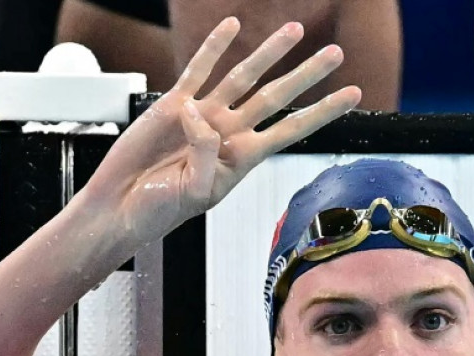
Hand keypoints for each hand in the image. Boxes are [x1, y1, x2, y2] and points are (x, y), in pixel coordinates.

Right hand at [83, 17, 361, 247]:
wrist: (119, 207)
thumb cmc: (158, 210)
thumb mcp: (196, 192)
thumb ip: (208, 154)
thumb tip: (200, 112)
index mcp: (242, 159)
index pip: (292, 129)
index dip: (323, 112)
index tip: (353, 95)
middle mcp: (229, 133)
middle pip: (277, 96)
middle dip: (307, 74)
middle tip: (335, 53)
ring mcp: (203, 115)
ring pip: (244, 76)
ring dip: (269, 53)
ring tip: (294, 30)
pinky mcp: (173, 104)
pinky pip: (200, 69)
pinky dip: (215, 47)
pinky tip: (232, 26)